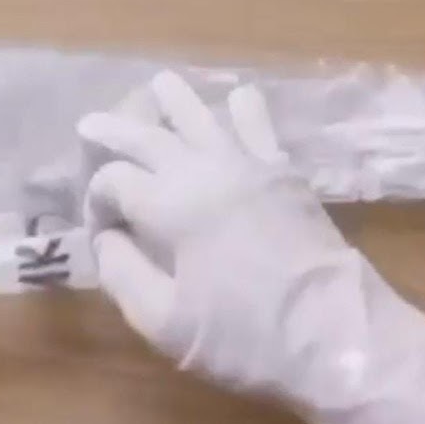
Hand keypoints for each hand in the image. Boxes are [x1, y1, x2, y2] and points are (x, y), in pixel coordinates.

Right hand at [78, 72, 424, 423]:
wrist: (335, 335)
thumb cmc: (244, 337)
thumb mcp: (163, 322)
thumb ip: (122, 274)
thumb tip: (106, 239)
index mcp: (169, 205)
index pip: (114, 181)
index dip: (96, 202)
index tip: (101, 233)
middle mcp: (205, 170)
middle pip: (148, 135)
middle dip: (114, 131)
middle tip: (89, 126)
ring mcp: (250, 165)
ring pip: (203, 112)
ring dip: (174, 98)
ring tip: (157, 86)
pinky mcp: (285, 174)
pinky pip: (258, 124)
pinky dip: (241, 107)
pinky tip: (235, 101)